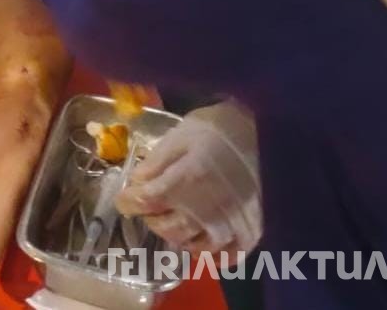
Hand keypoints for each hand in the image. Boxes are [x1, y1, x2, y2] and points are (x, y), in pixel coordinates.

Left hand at [116, 102, 261, 257]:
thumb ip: (156, 162)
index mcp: (187, 181)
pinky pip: (229, 256)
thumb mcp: (179, 135)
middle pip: (168, 229)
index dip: (129, 202)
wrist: (263, 129)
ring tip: (173, 223)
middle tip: (150, 206)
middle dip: (152, 218)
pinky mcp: (252, 230)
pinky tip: (202, 247)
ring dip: (177, 237)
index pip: (147, 202)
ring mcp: (232, 224)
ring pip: (194, 246)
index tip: (123, 199)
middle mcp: (208, 210)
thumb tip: (135, 183)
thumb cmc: (216, 128)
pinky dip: (212, 257)